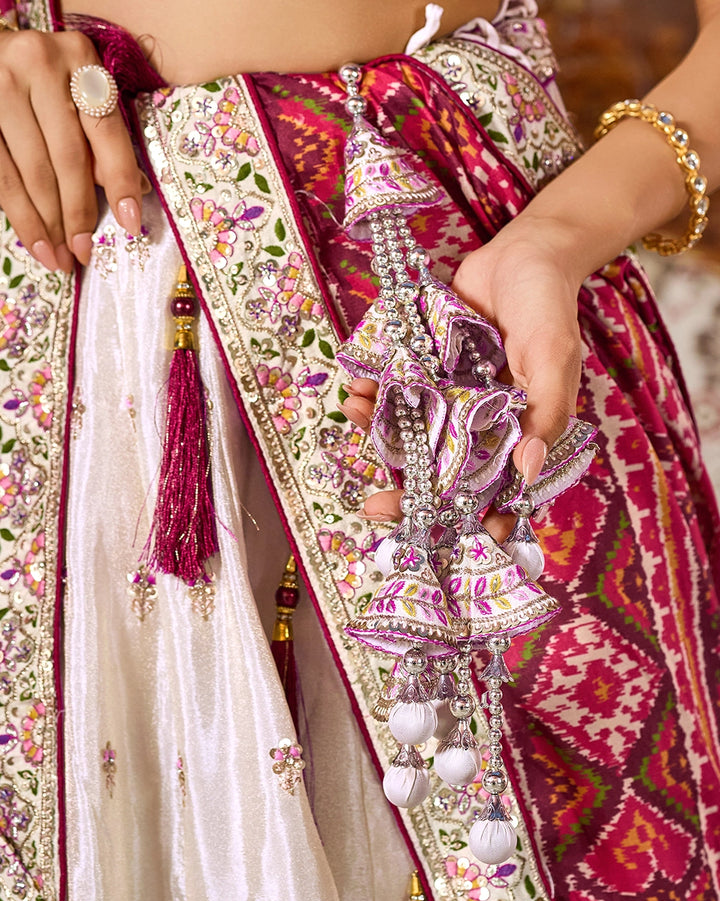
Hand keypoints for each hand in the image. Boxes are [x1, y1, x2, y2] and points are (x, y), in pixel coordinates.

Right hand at [0, 28, 147, 271]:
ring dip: (49, 224)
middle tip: (84, 252)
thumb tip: (137, 190)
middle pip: (68, 157)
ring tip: (60, 259)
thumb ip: (104, 140)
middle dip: (78, 214)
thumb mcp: (82, 94)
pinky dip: (21, 215)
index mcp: (78, 56)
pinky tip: (36, 242)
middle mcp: (38, 62)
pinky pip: (2, 175)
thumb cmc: (46, 78)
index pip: (106, 131)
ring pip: (32, 171)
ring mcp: (1, 84)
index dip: (121, 182)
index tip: (131, 224)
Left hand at [340, 215, 583, 539]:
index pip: (494, 489)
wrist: (523, 253)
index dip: (467, 517)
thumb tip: (529, 469)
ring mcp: (454, 400)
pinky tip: (360, 389)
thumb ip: (545, 412)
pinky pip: (400, 394)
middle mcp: (484, 424)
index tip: (437, 537)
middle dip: (408, 491)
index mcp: (519, 432)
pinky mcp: (431, 373)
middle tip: (376, 505)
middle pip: (444, 472)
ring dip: (383, 434)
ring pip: (415, 434)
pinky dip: (378, 395)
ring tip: (358, 416)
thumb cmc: (548, 306)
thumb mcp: (554, 357)